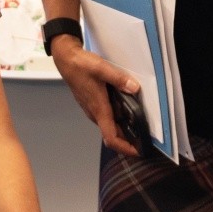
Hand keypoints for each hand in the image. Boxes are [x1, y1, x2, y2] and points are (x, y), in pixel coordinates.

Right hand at [49, 35, 142, 156]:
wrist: (66, 60)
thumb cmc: (81, 65)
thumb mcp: (102, 68)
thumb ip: (119, 79)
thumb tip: (134, 88)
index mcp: (99, 109)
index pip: (111, 137)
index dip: (125, 148)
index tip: (138, 151)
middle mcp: (95, 113)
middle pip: (112, 135)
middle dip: (128, 141)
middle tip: (146, 140)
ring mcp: (92, 109)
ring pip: (109, 126)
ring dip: (123, 131)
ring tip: (140, 127)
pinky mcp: (92, 104)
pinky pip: (107, 117)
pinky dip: (118, 120)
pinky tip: (128, 111)